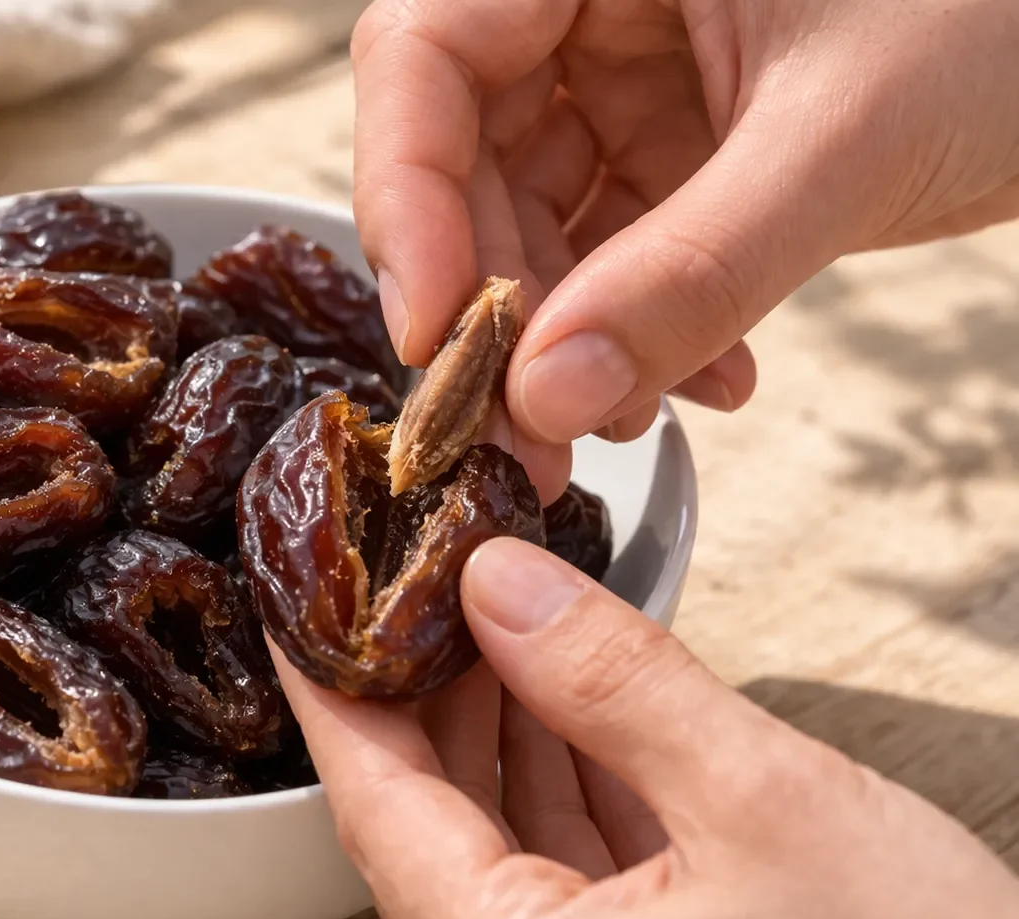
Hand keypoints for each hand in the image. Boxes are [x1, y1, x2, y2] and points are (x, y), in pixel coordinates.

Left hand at [274, 537, 1018, 918]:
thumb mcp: (766, 809)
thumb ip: (620, 688)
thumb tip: (497, 583)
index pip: (376, 809)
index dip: (332, 693)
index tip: (297, 597)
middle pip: (431, 811)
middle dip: (423, 683)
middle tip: (410, 565)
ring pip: (504, 825)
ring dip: (501, 712)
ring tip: (490, 599)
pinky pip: (575, 849)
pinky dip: (572, 760)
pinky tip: (575, 678)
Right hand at [352, 0, 1018, 460]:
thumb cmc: (1018, 11)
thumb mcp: (843, 138)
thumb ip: (691, 271)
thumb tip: (544, 397)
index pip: (423, 53)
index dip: (408, 195)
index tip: (436, 335)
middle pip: (465, 149)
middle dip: (498, 301)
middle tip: (521, 430)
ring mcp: (631, 63)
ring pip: (531, 209)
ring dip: (566, 331)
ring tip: (622, 417)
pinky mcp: (677, 129)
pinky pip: (613, 237)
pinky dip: (641, 320)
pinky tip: (704, 377)